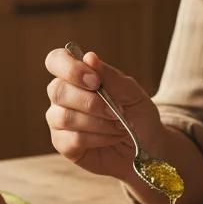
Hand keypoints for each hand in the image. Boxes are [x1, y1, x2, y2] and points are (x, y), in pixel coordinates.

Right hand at [44, 47, 163, 181]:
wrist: (146, 145)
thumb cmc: (137, 114)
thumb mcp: (132, 92)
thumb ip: (110, 76)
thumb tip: (89, 57)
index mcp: (76, 76)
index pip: (56, 61)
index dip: (71, 69)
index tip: (95, 81)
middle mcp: (62, 96)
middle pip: (57, 90)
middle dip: (90, 102)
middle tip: (117, 111)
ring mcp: (59, 121)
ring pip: (65, 117)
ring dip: (99, 123)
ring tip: (120, 126)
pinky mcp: (63, 144)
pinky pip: (72, 139)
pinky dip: (98, 138)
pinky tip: (111, 138)